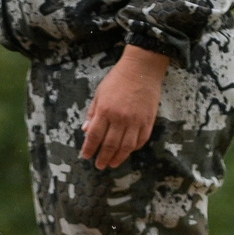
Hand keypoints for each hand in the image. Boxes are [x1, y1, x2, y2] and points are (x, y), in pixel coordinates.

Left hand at [81, 46, 169, 168]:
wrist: (142, 69)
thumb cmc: (118, 79)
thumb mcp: (99, 94)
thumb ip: (93, 113)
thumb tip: (85, 130)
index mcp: (105, 111)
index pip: (94, 136)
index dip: (89, 148)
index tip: (86, 156)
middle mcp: (120, 118)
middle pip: (110, 145)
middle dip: (103, 158)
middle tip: (99, 165)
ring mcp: (136, 121)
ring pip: (126, 147)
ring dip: (118, 158)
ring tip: (112, 164)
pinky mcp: (148, 121)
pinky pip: (141, 140)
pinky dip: (134, 148)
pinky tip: (127, 152)